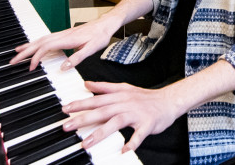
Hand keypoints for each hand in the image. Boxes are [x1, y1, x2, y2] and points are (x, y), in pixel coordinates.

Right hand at [10, 18, 116, 70]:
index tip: (31, 67)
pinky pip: (46, 38)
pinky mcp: (64, 34)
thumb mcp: (91, 49)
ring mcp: (62, 34)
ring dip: (28, 46)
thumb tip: (63, 68)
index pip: (46, 47)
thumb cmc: (100, 35)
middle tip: (13, 60)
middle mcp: (62, 35)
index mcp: (68, 39)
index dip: (36, 57)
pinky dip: (36, 43)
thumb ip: (77, 58)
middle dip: (25, 52)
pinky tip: (34, 46)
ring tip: (17, 52)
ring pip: (41, 39)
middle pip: (39, 42)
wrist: (105, 24)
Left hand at [62, 82, 183, 152]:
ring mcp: (136, 114)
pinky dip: (132, 143)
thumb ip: (105, 87)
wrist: (168, 101)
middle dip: (83, 118)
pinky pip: (139, 135)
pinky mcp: (147, 124)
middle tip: (67, 126)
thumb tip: (87, 84)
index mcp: (119, 95)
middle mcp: (126, 103)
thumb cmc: (145, 97)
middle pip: (102, 111)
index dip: (80, 103)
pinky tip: (124, 151)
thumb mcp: (124, 88)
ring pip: (116, 122)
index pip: (96, 99)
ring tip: (87, 143)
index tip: (65, 109)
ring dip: (100, 132)